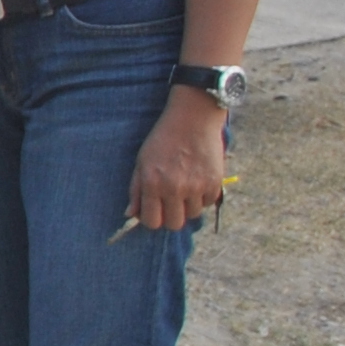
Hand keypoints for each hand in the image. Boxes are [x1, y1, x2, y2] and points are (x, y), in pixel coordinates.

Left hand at [128, 90, 229, 232]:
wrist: (192, 120)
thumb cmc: (162, 140)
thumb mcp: (142, 162)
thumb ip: (136, 190)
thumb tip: (130, 215)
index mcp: (152, 184)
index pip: (152, 222)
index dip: (152, 220)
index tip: (155, 212)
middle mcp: (174, 188)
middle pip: (174, 224)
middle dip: (171, 217)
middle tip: (171, 204)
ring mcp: (196, 187)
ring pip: (192, 215)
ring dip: (188, 206)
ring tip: (185, 188)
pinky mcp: (214, 183)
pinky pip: (208, 203)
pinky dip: (203, 197)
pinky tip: (198, 180)